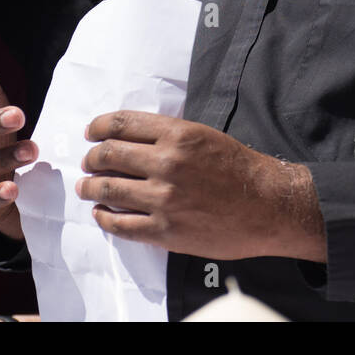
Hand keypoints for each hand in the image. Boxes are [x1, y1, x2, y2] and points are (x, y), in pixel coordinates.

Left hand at [78, 111, 325, 261]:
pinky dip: (104, 218)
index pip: (120, 124)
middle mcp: (167, 163)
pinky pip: (120, 224)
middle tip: (89, 163)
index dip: (98, 127)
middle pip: (108, 155)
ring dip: (90, 187)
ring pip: (107, 189)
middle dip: (91, 158)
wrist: (267, 205)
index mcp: (178, 134)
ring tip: (87, 187)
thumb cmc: (238, 169)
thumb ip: (167, 136)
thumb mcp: (204, 136)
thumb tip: (129, 140)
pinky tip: (102, 213)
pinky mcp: (164, 230)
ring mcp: (163, 199)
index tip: (91, 133)